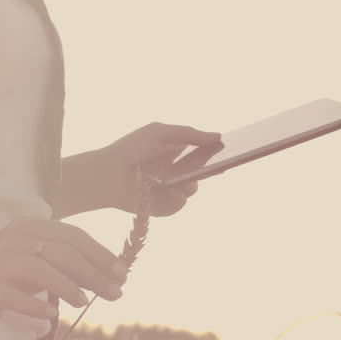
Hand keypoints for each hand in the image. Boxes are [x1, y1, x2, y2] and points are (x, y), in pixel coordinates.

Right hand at [0, 217, 129, 319]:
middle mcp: (17, 240)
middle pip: (63, 252)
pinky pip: (16, 297)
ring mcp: (1, 264)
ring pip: (41, 270)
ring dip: (68, 286)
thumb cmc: (3, 268)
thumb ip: (63, 264)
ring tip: (85, 302)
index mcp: (31, 227)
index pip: (73, 236)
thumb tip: (103, 279)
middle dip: (94, 273)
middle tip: (115, 292)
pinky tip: (53, 314)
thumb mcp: (35, 260)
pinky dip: (36, 305)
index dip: (101, 254)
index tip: (122, 273)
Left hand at [96, 123, 223, 215]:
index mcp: (177, 153)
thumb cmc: (131, 149)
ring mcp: (171, 190)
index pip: (204, 154)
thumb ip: (189, 134)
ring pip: (193, 188)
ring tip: (172, 178)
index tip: (233, 149)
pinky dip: (172, 197)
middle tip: (219, 164)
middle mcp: (177, 172)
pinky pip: (179, 203)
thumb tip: (218, 136)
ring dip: (186, 183)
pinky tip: (161, 189)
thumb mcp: (160, 133)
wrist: (107, 174)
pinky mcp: (162, 206)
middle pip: (204, 173)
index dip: (218, 153)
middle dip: (212, 168)